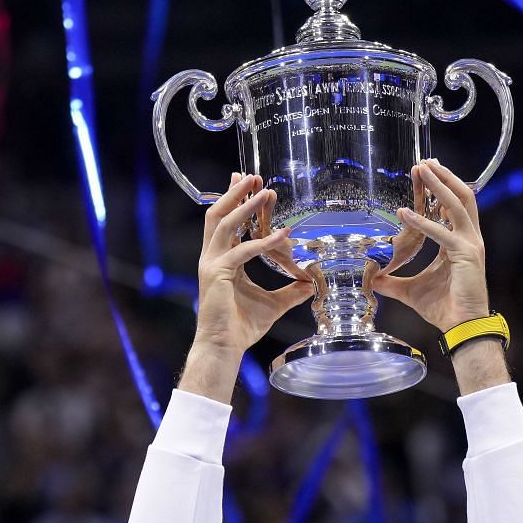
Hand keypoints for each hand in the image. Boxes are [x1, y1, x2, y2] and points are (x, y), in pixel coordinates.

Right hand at [192, 173, 312, 354]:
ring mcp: (212, 264)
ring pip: (225, 224)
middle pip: (219, 214)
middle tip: (252, 176)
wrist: (224, 347)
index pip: (224, 222)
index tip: (245, 182)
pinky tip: (281, 235)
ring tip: (264, 192)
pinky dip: (262, 242)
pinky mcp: (217, 274)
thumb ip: (290, 291)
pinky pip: (242, 251)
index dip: (233, 200)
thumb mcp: (274, 304)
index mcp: (221, 260)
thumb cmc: (242, 327)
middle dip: (235, 193)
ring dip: (245, 205)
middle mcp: (212, 257)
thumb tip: (311, 283)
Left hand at [364, 159, 489, 332]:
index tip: (427, 173)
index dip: (441, 188)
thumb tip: (371, 279)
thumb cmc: (442, 308)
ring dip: (439, 186)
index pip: (452, 207)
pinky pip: (442, 233)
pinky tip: (405, 214)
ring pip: (458, 205)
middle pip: (460, 197)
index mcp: (459, 242)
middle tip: (424, 162)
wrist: (461, 326)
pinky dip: (423, 222)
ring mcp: (469, 245)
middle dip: (443, 177)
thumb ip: (392, 282)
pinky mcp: (466, 254)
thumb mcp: (410, 291)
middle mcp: (468, 239)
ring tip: (423, 171)